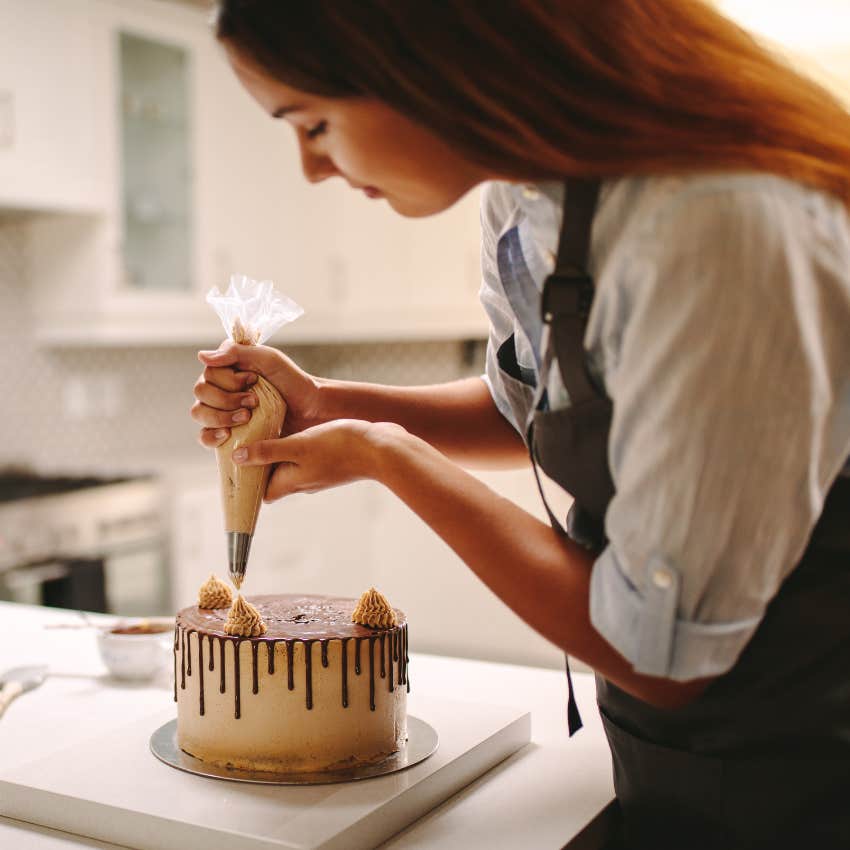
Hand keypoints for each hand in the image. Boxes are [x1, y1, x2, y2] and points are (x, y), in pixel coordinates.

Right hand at [191, 341, 319, 447]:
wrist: (309, 410)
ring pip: (199, 413)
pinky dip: (210, 436)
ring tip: (247, 417)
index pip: (208, 373)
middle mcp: (220, 387)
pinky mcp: (228, 432)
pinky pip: (204, 436)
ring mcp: (221, 410)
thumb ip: (237, 352)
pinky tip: (226, 436)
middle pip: (200, 393)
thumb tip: (201, 356)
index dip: (229, 380)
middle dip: (226, 399)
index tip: (254, 380)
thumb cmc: (291, 380)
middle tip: (254, 402)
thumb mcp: (268, 359)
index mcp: (226, 368)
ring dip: (220, 416)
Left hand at [231, 419, 394, 500]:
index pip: (262, 493)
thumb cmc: (340, 447)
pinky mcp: (331, 463)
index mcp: (292, 482)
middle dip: (261, 463)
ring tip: (268, 429)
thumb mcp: (298, 446)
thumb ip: (268, 452)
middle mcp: (304, 482)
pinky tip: (296, 429)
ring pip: (290, 467)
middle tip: (249, 438)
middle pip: (274, 479)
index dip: (248, 481)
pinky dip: (296, 448)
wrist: (381, 448)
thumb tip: (237, 458)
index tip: (237, 461)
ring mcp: (319, 473)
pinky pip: (306, 458)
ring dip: (278, 453)